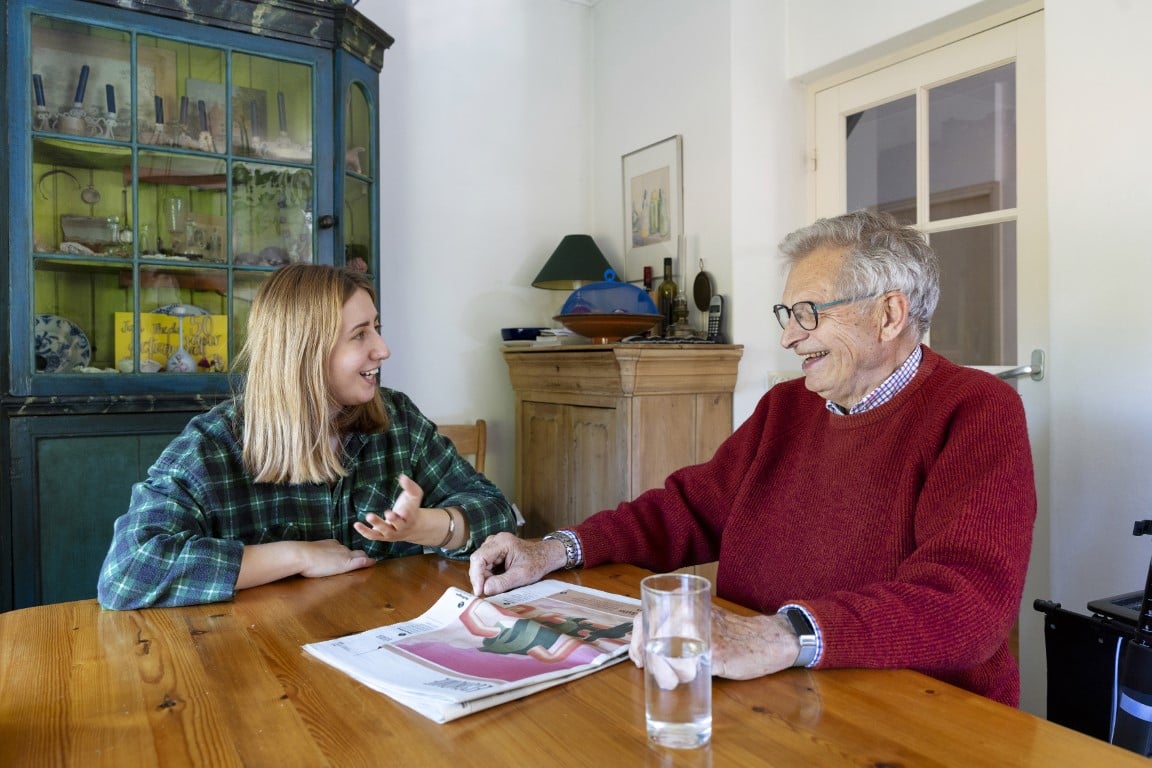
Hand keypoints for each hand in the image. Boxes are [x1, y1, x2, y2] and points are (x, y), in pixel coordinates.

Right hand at [236, 539, 374, 589]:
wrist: (299, 555)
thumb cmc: (296, 556)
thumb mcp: (304, 553)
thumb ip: (304, 555)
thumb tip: (287, 557)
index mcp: (328, 544)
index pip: (340, 547)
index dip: (345, 553)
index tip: (350, 554)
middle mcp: (337, 547)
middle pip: (352, 550)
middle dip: (359, 554)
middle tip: (367, 558)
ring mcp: (343, 554)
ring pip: (358, 554)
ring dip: (364, 558)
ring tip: (372, 561)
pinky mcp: (345, 562)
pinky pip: (360, 560)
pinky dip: (367, 562)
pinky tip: (373, 563)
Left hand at [353, 474, 436, 543]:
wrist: (411, 528)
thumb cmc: (411, 508)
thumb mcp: (414, 496)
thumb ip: (410, 486)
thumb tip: (403, 476)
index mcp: (410, 518)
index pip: (409, 516)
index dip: (407, 514)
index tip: (403, 509)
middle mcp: (401, 528)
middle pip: (398, 525)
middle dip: (393, 519)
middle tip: (388, 512)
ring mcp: (391, 533)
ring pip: (384, 531)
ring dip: (377, 524)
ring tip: (369, 515)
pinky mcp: (381, 536)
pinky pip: (372, 535)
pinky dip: (364, 531)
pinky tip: (356, 524)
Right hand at [468, 532, 565, 595]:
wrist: (545, 556)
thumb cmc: (537, 563)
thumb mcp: (522, 576)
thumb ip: (503, 583)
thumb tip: (485, 590)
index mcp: (502, 542)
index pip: (479, 558)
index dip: (476, 576)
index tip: (479, 592)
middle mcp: (495, 540)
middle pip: (478, 561)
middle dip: (481, 578)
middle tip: (488, 592)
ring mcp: (493, 545)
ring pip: (480, 564)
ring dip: (484, 578)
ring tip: (497, 586)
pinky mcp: (494, 551)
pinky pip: (485, 565)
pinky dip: (488, 575)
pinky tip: (497, 581)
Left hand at [628, 604, 799, 683]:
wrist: (765, 639)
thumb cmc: (730, 632)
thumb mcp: (699, 618)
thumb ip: (676, 624)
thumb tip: (644, 646)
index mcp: (681, 601)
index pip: (643, 618)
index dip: (635, 641)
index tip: (638, 658)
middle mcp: (687, 612)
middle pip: (650, 639)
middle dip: (650, 661)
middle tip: (656, 673)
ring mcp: (699, 631)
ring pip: (664, 655)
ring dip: (664, 673)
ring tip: (673, 678)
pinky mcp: (712, 650)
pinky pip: (685, 667)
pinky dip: (683, 675)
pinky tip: (689, 677)